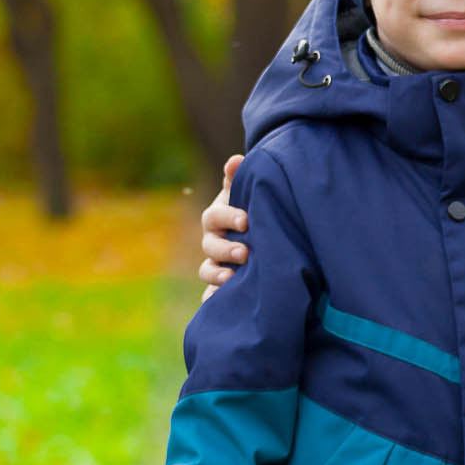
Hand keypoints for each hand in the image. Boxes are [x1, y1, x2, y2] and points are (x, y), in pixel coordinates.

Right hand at [198, 154, 248, 293]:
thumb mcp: (246, 191)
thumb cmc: (250, 206)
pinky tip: (216, 304)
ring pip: (207, 270)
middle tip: (245, 253)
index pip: (216, 216)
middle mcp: (212, 241)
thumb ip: (238, 178)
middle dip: (226, 249)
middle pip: (211, 246)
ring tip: (232, 278)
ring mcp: (215, 263)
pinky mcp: (220, 284)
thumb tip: (236, 160)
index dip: (228, 217)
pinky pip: (210, 295)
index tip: (246, 220)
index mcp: (217, 217)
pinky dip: (211, 299)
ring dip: (217, 274)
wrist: (257, 229)